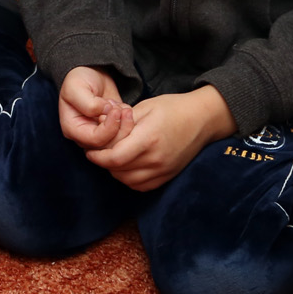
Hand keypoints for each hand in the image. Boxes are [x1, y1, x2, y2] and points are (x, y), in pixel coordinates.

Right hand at [58, 66, 133, 151]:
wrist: (90, 72)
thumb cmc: (78, 79)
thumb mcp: (76, 87)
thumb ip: (88, 102)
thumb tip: (105, 111)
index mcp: (72, 129)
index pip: (94, 140)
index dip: (108, 128)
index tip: (116, 110)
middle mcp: (85, 136)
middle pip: (107, 145)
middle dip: (120, 128)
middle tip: (125, 110)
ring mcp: (99, 134)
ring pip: (118, 143)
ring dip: (126, 125)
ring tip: (125, 108)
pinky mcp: (111, 130)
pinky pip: (124, 134)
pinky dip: (128, 123)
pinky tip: (124, 109)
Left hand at [91, 86, 236, 191]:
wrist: (203, 119)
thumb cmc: (173, 108)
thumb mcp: (145, 107)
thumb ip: (122, 122)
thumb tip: (100, 130)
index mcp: (148, 138)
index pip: (115, 157)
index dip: (98, 156)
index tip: (89, 151)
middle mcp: (156, 158)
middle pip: (119, 171)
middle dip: (104, 163)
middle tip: (98, 152)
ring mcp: (164, 170)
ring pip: (129, 181)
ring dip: (116, 172)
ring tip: (112, 158)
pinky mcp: (168, 176)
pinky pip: (142, 186)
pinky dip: (130, 179)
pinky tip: (127, 166)